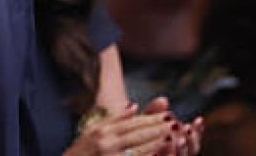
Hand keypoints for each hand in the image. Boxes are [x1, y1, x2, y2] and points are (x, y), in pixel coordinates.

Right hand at [64, 104, 179, 155]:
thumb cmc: (80, 152)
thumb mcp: (92, 132)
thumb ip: (114, 120)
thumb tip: (134, 106)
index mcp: (102, 131)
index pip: (132, 123)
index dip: (151, 118)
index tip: (167, 114)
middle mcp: (106, 143)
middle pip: (138, 134)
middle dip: (159, 128)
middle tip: (175, 123)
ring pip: (140, 149)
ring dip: (159, 143)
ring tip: (175, 137)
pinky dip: (150, 155)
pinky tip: (162, 152)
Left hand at [141, 97, 202, 154]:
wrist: (129, 148)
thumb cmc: (138, 135)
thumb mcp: (145, 123)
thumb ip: (154, 112)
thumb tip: (163, 100)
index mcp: (179, 145)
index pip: (194, 138)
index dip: (198, 130)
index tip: (199, 119)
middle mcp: (178, 153)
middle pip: (192, 149)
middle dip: (191, 139)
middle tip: (187, 128)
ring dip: (181, 149)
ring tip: (177, 138)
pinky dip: (164, 155)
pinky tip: (158, 149)